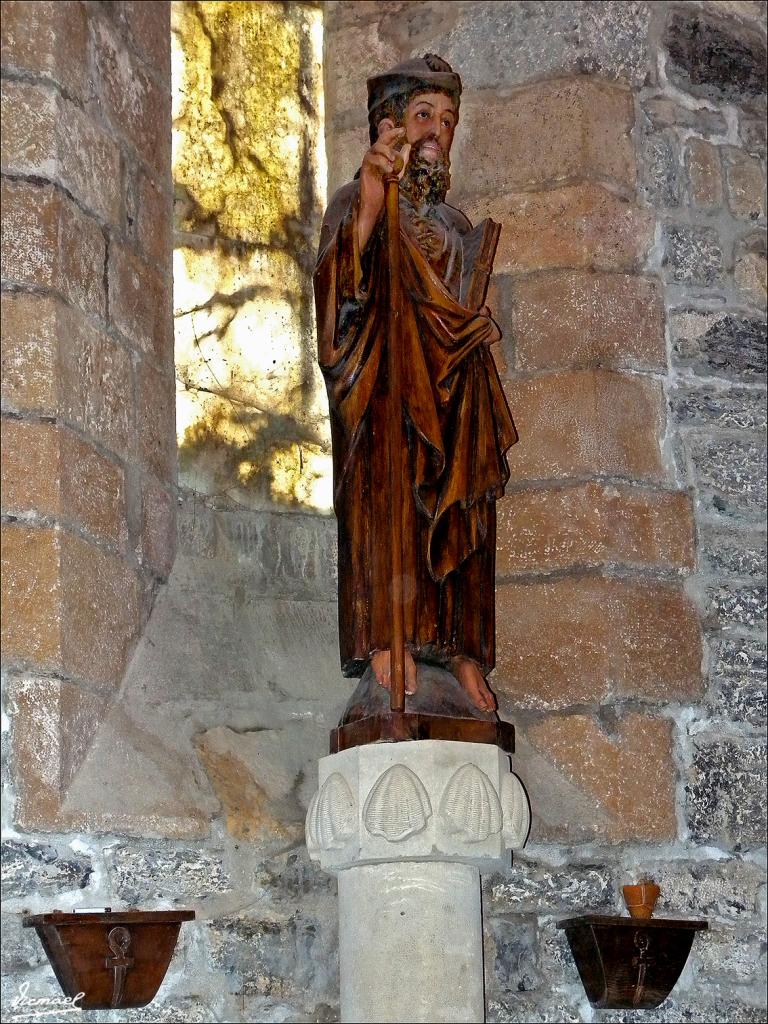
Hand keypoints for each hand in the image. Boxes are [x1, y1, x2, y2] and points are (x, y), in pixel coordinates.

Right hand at [358, 123, 410, 250]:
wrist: (375, 201)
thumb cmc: (385, 186)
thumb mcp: (398, 172)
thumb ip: (403, 160)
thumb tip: (408, 145)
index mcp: (382, 155)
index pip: (388, 140)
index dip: (395, 133)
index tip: (403, 129)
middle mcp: (375, 155)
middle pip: (381, 139)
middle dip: (390, 134)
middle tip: (400, 133)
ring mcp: (369, 160)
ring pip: (376, 148)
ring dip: (387, 152)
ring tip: (394, 161)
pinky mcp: (365, 168)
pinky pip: (373, 159)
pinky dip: (382, 163)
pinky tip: (389, 170)